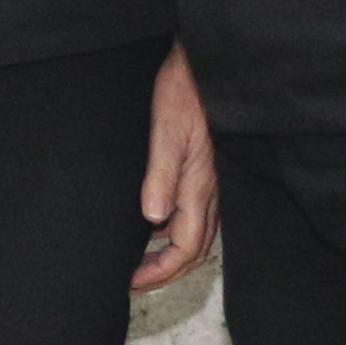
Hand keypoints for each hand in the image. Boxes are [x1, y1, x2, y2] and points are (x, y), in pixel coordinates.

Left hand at [131, 46, 218, 292]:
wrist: (209, 62)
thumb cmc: (185, 90)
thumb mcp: (167, 130)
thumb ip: (162, 174)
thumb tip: (153, 218)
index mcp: (200, 186)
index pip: (185, 248)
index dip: (160, 271)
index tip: (131, 282)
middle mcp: (211, 190)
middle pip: (195, 248)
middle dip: (167, 270)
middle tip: (135, 280)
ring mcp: (213, 181)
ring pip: (200, 232)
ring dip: (174, 252)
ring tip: (144, 259)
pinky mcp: (209, 168)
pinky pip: (199, 213)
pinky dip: (179, 229)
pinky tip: (158, 222)